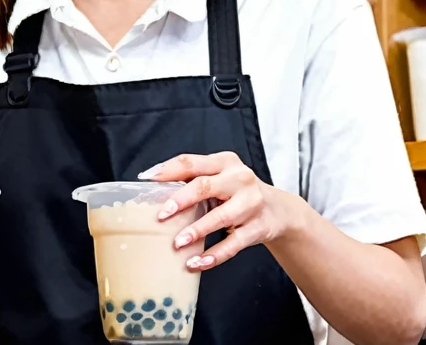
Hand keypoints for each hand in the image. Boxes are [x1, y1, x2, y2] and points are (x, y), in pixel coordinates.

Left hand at [139, 152, 306, 271]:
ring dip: (197, 231)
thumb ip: (193, 179)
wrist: (278, 210)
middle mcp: (239, 178)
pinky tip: (197, 263)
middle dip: (181, 200)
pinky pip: (233, 243)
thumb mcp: (220, 177)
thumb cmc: (237, 192)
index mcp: (224, 162)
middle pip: (205, 186)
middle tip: (161, 215)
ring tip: (177, 243)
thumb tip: (153, 188)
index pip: (191, 162)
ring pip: (220, 217)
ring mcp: (251, 203)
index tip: (146, 180)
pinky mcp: (258, 227)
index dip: (167, 170)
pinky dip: (214, 255)